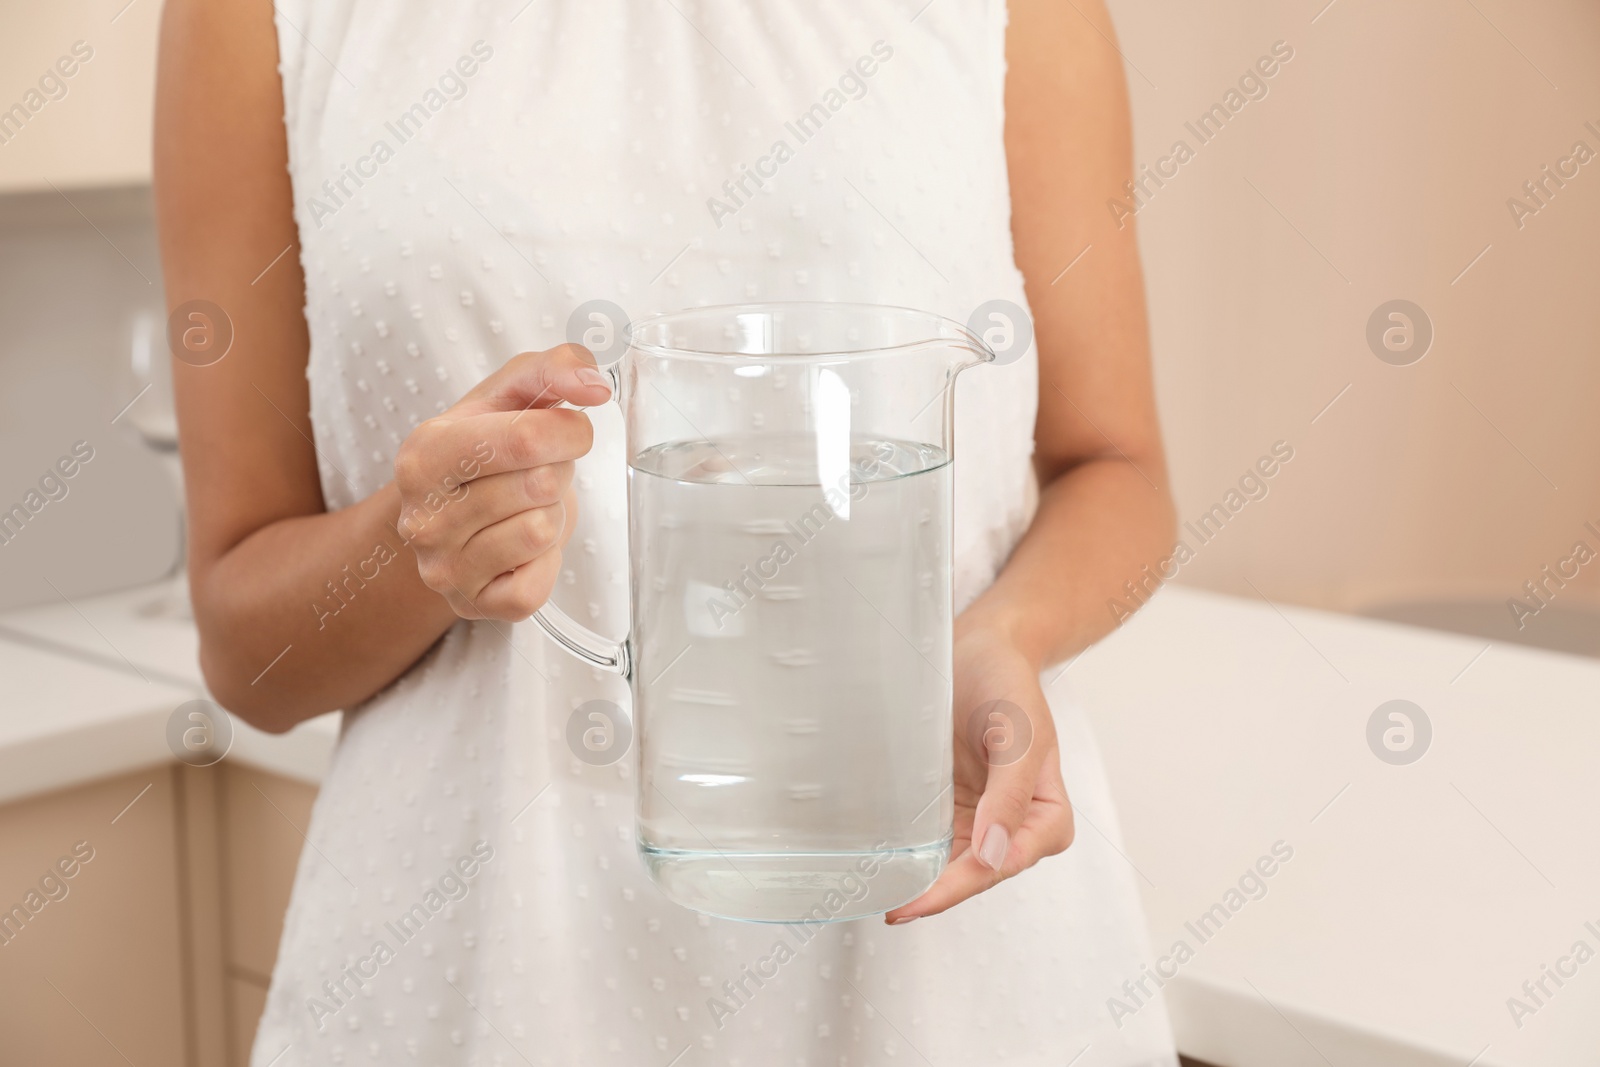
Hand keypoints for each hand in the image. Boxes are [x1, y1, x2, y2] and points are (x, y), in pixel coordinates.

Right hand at [392, 343, 611, 620]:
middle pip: (540, 485)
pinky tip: (519, 548)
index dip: (568, 431)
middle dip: (555, 473)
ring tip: (522, 507)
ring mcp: (442, 568)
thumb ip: (556, 367)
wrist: (453, 517)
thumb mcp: (513, 394)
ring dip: (549, 515)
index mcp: (424, 453)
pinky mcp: (474, 606)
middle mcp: (421, 515)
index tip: (564, 432)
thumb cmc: (487, 449)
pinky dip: (543, 562)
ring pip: (541, 530)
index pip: (527, 437)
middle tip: (532, 474)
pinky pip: (538, 581)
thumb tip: (594, 386)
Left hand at [885, 625, 1074, 922]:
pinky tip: (883, 867)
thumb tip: (993, 855)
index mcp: (1047, 817)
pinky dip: (911, 857)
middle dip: (936, 894)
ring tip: (878, 896)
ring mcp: (980, 821)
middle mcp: (1015, 827)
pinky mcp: (950, 809)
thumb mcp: (1018, 735)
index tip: (921, 900)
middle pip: (975, 874)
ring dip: (920, 883)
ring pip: (950, 866)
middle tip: (892, 909)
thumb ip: (1010, 796)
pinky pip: (931, 842)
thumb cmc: (1007, 685)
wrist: (981, 651)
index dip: (961, 886)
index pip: (1002, 863)